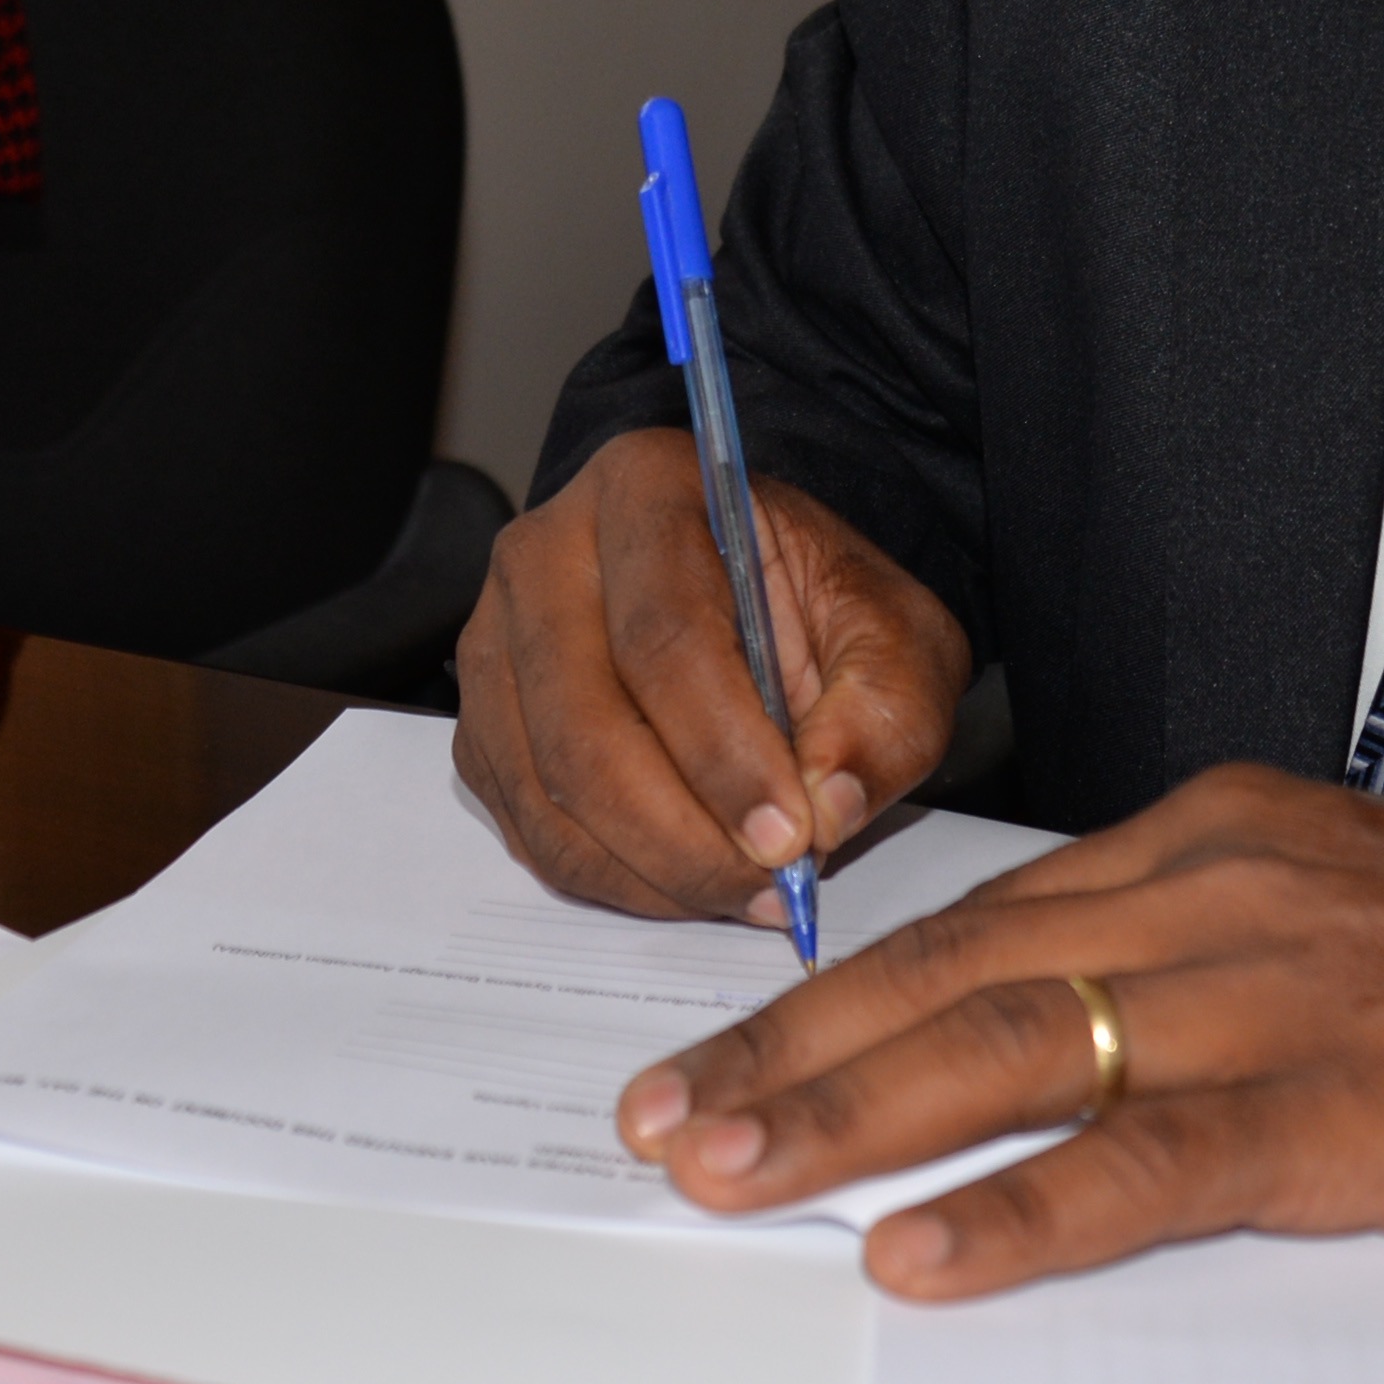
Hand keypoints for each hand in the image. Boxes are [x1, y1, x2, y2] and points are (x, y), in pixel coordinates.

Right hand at [453, 431, 972, 924]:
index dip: (725, 752)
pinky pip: (526, 825)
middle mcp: (544, 554)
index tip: (790, 837)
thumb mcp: (899, 639)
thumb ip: (883, 712)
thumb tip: (827, 807)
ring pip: (546, 788)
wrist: (758, 598)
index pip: (665, 635)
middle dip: (682, 834)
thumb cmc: (819, 607)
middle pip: (584, 723)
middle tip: (769, 888)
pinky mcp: (484, 720)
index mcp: (645, 490)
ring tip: (743, 892)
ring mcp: (495, 639)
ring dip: (648, 870)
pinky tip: (688, 880)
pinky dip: (609, 877)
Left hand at [611, 764, 1383, 1297]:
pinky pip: (1152, 1163)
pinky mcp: (1356, 1108)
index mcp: (1227, 838)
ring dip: (848, 1120)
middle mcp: (1230, 890)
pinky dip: (1023, 1211)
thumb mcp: (1363, 917)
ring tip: (724, 1178)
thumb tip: (1066, 1032)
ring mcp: (1288, 993)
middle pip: (954, 971)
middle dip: (785, 1055)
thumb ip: (1215, 956)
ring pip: (1015, 1048)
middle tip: (654, 1126)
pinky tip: (920, 1257)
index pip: (977, 916)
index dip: (828, 994)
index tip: (713, 1054)